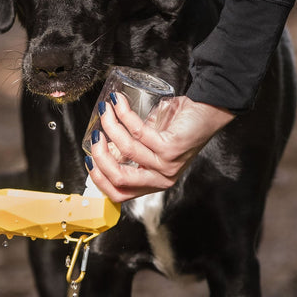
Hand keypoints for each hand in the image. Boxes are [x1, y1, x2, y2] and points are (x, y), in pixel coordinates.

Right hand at [86, 94, 233, 201]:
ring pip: (126, 151)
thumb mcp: (149, 144)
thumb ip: (129, 151)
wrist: (207, 111)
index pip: (119, 194)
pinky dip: (124, 114)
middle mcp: (161, 178)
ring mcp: (167, 165)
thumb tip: (102, 146)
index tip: (89, 159)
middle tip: (95, 136)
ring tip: (106, 109)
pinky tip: (118, 102)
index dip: (99, 178)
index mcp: (154, 182)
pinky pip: (138, 132)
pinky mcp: (172, 149)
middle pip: (119, 178)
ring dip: (111, 126)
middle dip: (100, 156)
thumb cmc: (178, 125)